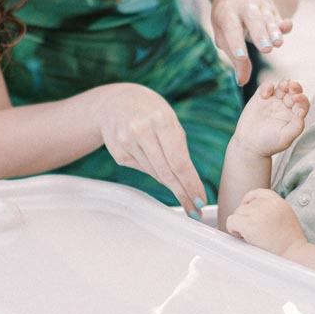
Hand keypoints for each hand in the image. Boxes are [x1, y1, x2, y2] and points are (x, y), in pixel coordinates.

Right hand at [93, 83, 206, 215]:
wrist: (114, 102)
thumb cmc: (150, 111)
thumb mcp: (168, 119)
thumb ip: (177, 147)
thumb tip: (186, 183)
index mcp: (161, 120)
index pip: (179, 161)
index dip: (190, 184)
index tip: (200, 201)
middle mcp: (141, 131)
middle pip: (166, 172)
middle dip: (182, 193)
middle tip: (195, 211)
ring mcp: (126, 143)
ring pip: (154, 173)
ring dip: (170, 186)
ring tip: (184, 196)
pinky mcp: (117, 153)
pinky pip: (142, 169)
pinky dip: (153, 171)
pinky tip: (154, 162)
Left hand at [210, 0, 293, 84]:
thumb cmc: (227, 16)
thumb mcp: (222, 31)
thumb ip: (233, 56)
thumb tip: (241, 81)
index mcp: (226, 12)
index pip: (231, 27)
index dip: (235, 43)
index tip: (241, 57)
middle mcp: (244, 6)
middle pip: (253, 20)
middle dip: (260, 34)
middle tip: (266, 49)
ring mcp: (260, 5)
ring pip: (268, 19)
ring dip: (274, 31)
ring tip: (278, 44)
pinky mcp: (272, 8)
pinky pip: (278, 16)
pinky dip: (284, 23)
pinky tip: (288, 26)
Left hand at [225, 188, 308, 257]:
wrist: (294, 254)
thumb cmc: (290, 243)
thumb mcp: (286, 218)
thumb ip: (272, 210)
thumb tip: (251, 209)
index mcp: (278, 202)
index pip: (258, 193)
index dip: (249, 199)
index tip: (246, 207)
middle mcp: (268, 205)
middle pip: (245, 206)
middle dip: (245, 218)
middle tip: (254, 233)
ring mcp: (257, 214)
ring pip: (237, 213)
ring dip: (240, 225)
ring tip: (251, 237)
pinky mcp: (249, 225)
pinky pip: (231, 221)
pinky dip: (233, 229)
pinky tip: (242, 237)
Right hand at [232, 80, 308, 158]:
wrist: (249, 145)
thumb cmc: (269, 144)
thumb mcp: (285, 138)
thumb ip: (296, 127)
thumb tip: (301, 112)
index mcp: (295, 115)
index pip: (303, 103)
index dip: (302, 99)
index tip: (296, 99)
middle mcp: (286, 106)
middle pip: (294, 91)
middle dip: (295, 87)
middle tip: (292, 86)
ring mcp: (273, 101)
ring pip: (282, 86)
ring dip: (284, 83)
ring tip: (283, 86)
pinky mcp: (260, 98)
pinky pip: (266, 86)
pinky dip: (267, 87)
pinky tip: (265, 95)